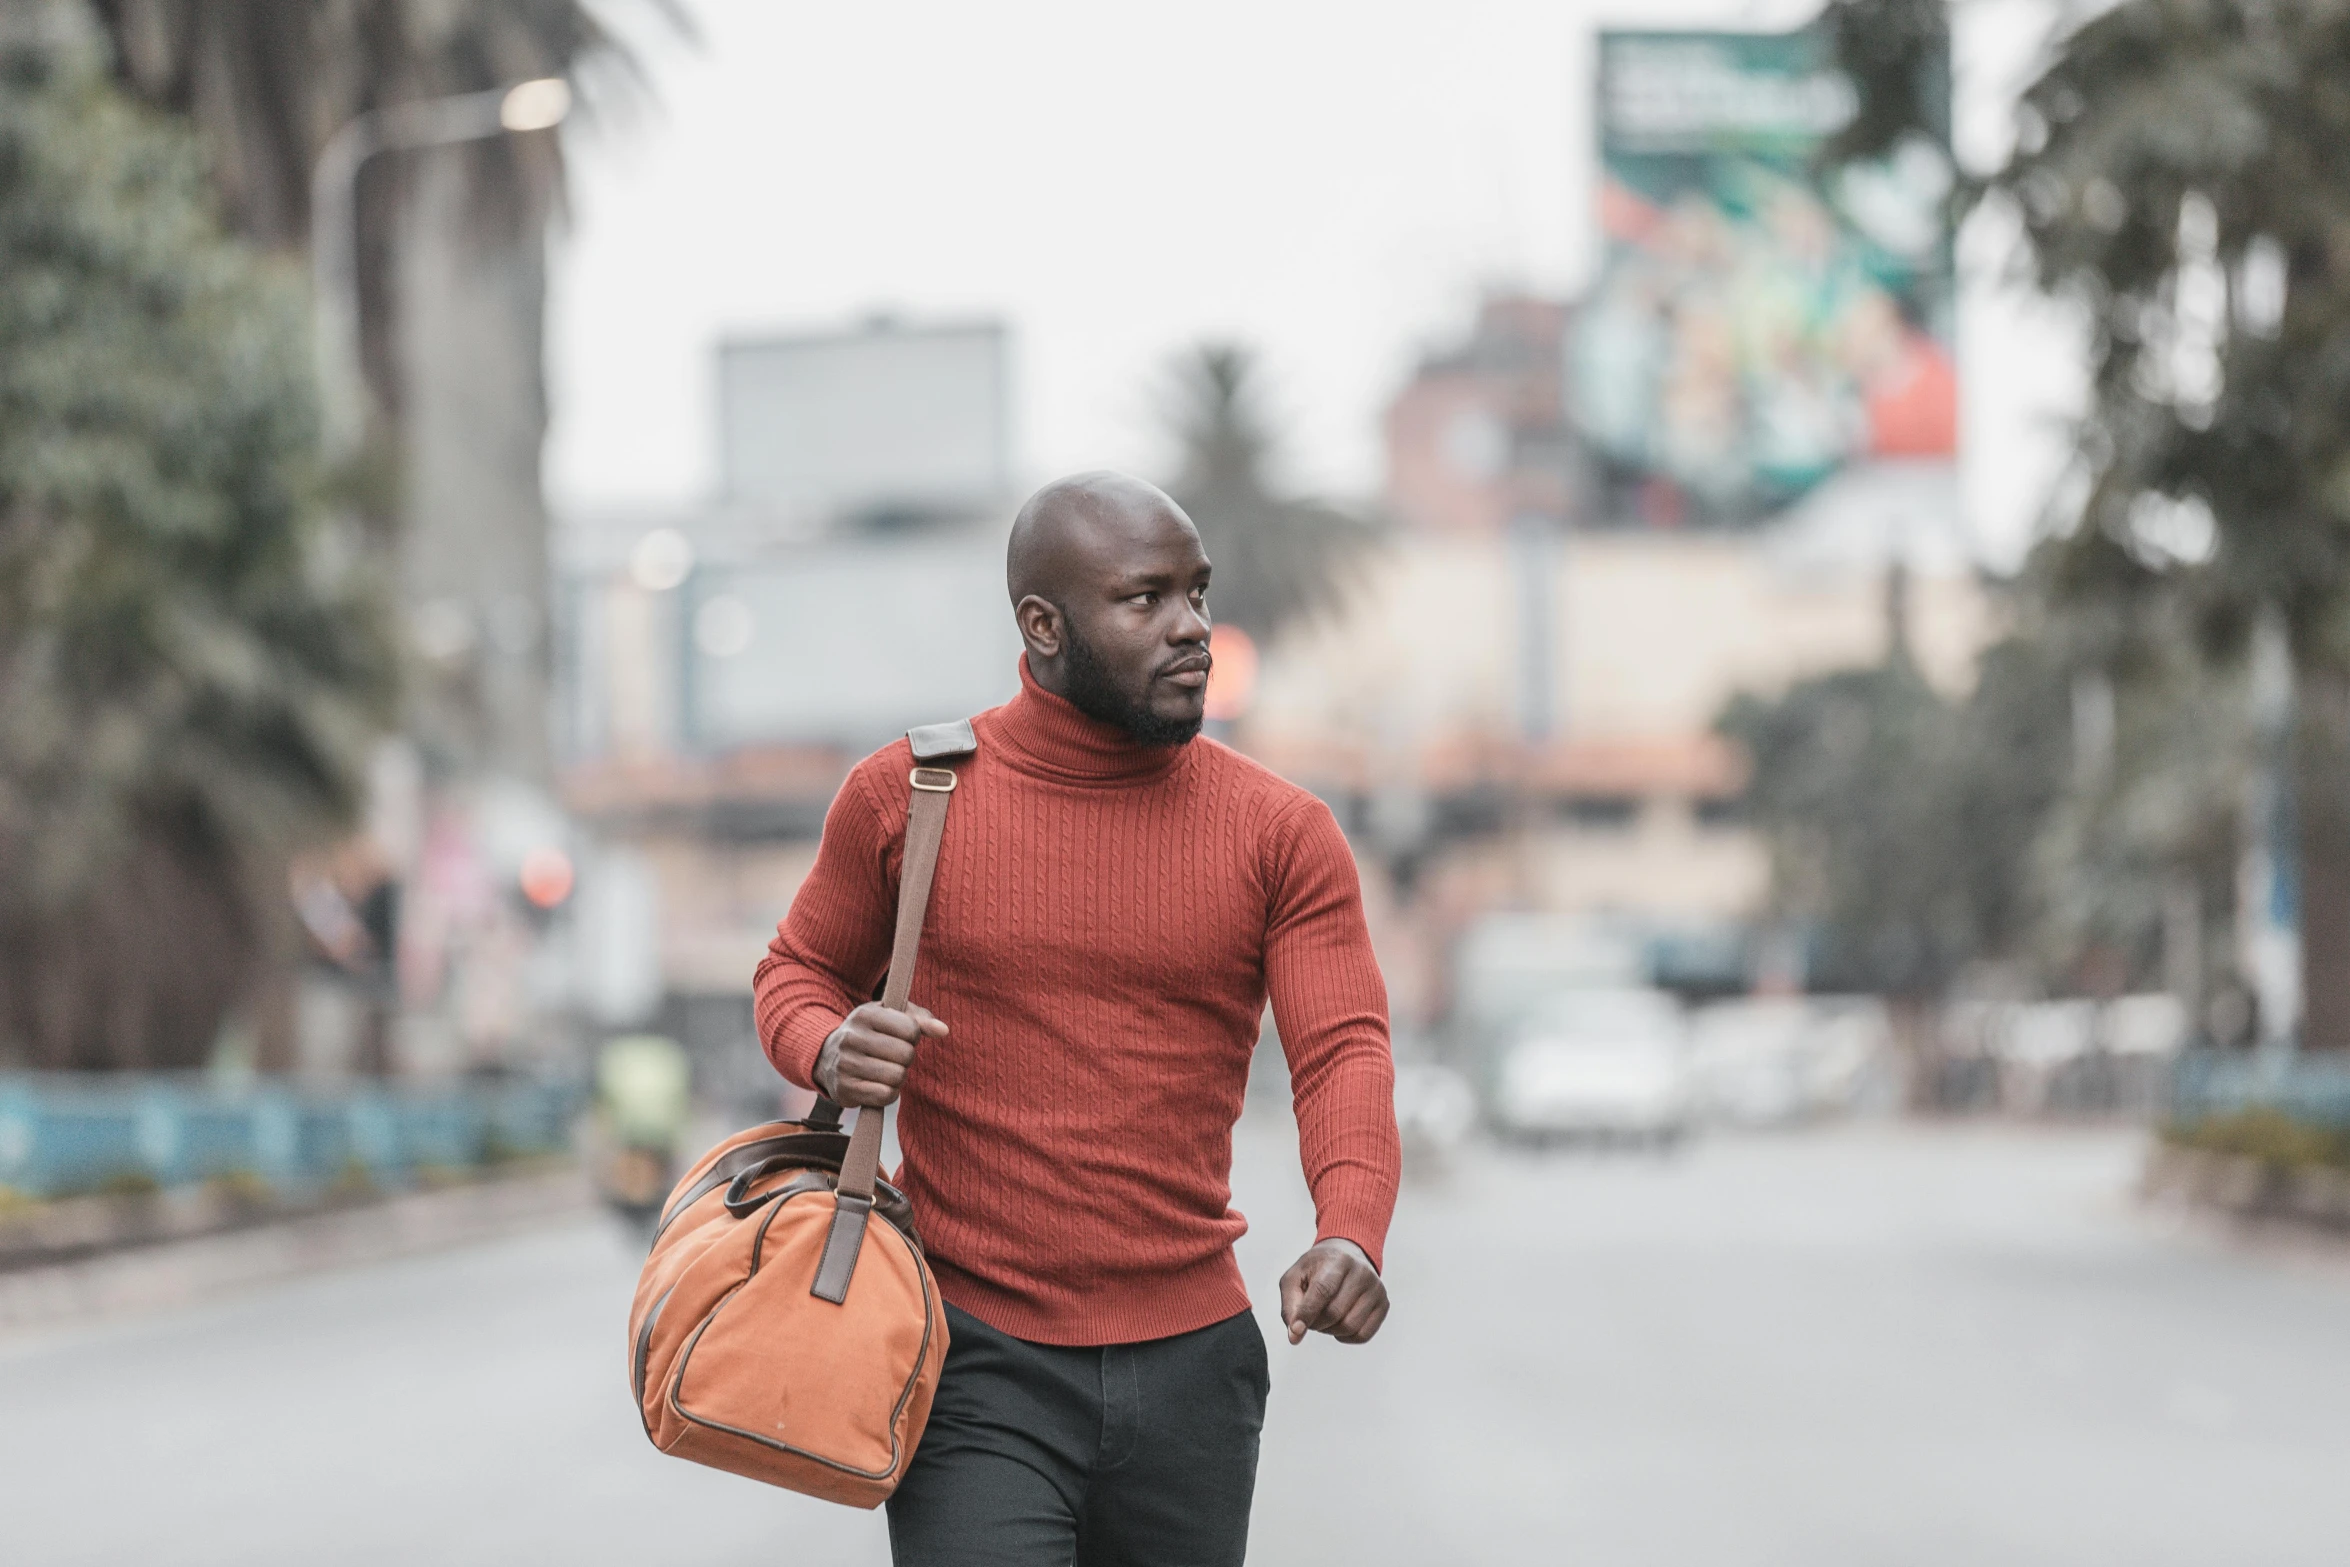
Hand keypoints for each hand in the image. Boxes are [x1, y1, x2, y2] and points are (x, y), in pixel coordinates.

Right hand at [813, 1002, 947, 1107]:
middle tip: (894, 1056)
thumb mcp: (891, 1016)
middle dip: (906, 1058)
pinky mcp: (844, 1089)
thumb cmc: (871, 1032)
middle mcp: (851, 1038)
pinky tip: (879, 1084)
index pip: (911, 1029)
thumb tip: (943, 1030)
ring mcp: (845, 1065)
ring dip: (898, 1076)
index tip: (901, 1037)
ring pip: (896, 1077)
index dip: (913, 1036)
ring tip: (886, 1069)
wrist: (827, 1055)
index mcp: (864, 1014)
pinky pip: (885, 1096)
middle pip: (905, 1055)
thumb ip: (921, 1019)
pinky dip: (889, 1093)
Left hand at [1278, 1238, 1386, 1344]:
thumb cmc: (1317, 1269)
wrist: (1346, 1254)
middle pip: (1334, 1313)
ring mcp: (1376, 1288)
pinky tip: (1339, 1324)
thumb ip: (1290, 1306)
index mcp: (1337, 1260)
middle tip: (1310, 1317)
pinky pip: (1363, 1335)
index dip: (1307, 1313)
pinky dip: (1346, 1337)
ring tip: (1324, 1318)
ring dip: (1330, 1330)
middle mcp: (1361, 1272)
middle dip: (1316, 1323)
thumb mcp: (1295, 1277)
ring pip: (1350, 1327)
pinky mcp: (1383, 1304)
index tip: (1296, 1330)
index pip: (1323, 1290)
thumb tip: (1295, 1335)